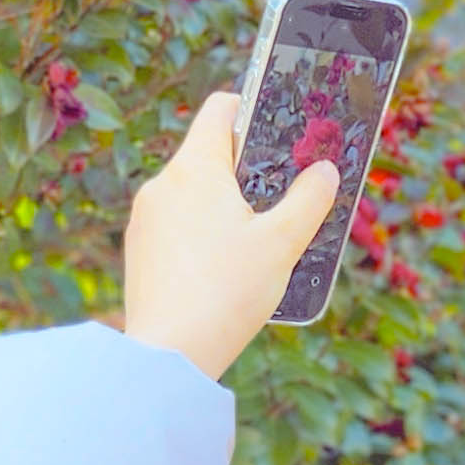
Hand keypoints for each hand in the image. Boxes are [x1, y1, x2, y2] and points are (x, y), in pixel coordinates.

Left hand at [119, 88, 342, 383]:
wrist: (169, 356)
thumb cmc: (227, 293)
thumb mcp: (283, 244)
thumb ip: (309, 200)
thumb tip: (325, 171)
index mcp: (195, 168)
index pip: (220, 109)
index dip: (252, 110)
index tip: (279, 134)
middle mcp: (162, 184)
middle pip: (208, 154)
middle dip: (247, 169)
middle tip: (281, 197)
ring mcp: (145, 219)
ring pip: (192, 193)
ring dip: (224, 205)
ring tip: (257, 240)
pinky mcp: (139, 251)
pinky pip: (175, 225)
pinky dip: (201, 233)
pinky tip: (225, 267)